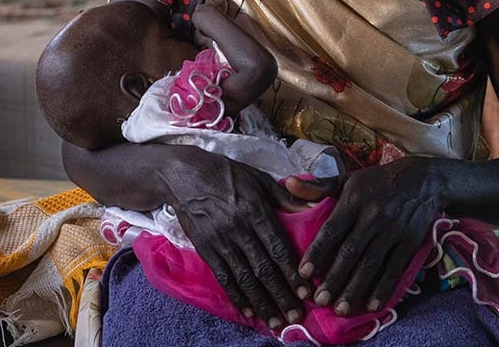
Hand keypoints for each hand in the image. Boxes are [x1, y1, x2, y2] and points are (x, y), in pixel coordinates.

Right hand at [166, 148, 314, 328]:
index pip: (278, 247)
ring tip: (276, 322)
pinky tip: (249, 312)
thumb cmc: (228, 175)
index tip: (306, 292)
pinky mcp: (205, 249)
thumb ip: (286, 196)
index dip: (292, 272)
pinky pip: (224, 278)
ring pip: (244, 278)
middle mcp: (238, 228)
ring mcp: (220, 241)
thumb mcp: (259, 178)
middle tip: (296, 316)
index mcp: (255, 209)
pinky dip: (237, 297)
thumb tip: (313, 208)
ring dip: (262, 303)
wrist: (185, 175)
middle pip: (263, 268)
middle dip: (281, 294)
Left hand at [298, 157, 444, 314]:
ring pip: (371, 264)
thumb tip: (287, 183)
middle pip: (350, 251)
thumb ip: (318, 187)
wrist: (422, 180)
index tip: (304, 273)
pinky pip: (394, 269)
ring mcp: (393, 230)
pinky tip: (371, 305)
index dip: (318, 251)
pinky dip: (383, 288)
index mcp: (355, 199)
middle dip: (334, 278)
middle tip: (319, 300)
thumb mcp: (348, 180)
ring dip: (355, 288)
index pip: (332, 229)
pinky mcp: (409, 242)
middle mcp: (373, 215)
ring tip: (340, 309)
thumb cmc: (376, 182)